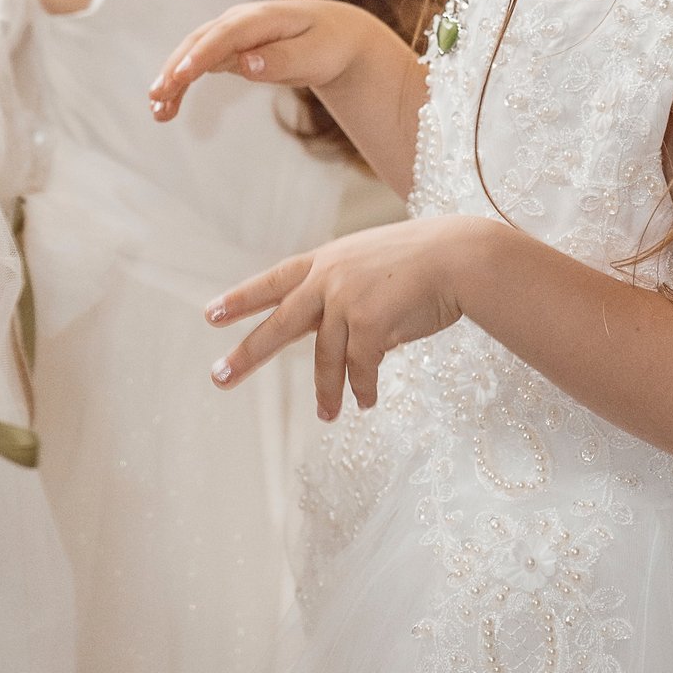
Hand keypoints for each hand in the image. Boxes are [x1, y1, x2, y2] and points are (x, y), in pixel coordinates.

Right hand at [149, 0, 375, 121]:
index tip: (182, 76)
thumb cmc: (328, 45)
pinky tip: (167, 108)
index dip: (203, 54)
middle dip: (176, 68)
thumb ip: (281, 60)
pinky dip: (181, 84)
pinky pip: (197, 65)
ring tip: (157, 110)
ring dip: (172, 79)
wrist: (334, 34)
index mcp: (263, 18)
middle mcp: (239, 20)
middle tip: (158, 96)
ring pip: (192, 53)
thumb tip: (246, 65)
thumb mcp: (315, 56)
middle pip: (200, 41)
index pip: (227, 35)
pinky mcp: (226, 48)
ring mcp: (229, 33)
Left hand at [204, 215, 489, 418]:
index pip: (274, 280)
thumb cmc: (428, 261)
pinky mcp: (368, 324)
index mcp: (327, 260)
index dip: (242, 298)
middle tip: (219, 377)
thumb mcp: (374, 265)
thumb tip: (341, 342)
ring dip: (328, 392)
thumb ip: (348, 295)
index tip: (211, 313)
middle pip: (279, 323)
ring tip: (328, 415)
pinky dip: (363, 388)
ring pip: (326, 359)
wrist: (461, 257)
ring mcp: (346, 300)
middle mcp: (328, 278)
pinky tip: (366, 402)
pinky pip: (360, 369)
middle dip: (247, 353)